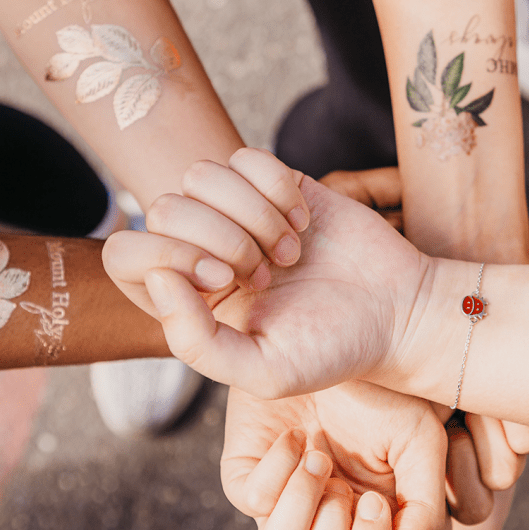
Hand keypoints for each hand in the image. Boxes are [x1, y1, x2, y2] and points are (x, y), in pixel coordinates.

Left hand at [104, 156, 426, 398]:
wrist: (399, 312)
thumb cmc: (332, 349)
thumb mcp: (262, 371)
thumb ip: (195, 341)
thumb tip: (158, 276)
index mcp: (188, 297)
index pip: (129, 254)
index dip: (172, 259)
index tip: (228, 285)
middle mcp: (205, 249)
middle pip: (165, 207)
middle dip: (220, 239)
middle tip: (267, 272)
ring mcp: (239, 211)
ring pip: (202, 174)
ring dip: (251, 213)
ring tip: (289, 251)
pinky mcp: (277, 183)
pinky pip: (247, 157)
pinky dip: (277, 188)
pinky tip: (303, 222)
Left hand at [222, 382, 449, 529]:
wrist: (342, 330)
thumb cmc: (386, 392)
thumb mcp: (423, 444)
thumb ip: (427, 510)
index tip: (380, 501)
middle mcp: (325, 525)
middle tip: (354, 493)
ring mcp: (282, 503)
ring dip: (302, 512)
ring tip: (320, 463)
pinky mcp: (245, 476)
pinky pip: (252, 503)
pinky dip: (279, 471)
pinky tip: (297, 437)